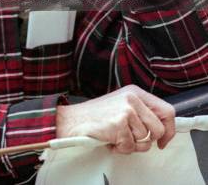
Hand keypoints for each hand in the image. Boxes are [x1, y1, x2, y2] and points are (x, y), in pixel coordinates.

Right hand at [56, 85, 175, 153]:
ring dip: (131, 145)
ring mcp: (127, 110)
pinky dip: (120, 148)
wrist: (73, 120)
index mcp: (136, 92)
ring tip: (117, 137)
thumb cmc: (97, 116)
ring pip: (145, 141)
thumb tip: (161, 131)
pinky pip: (130, 146)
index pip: (167, 111)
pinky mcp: (119, 123)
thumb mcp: (122, 106)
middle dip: (147, 141)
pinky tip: (110, 140)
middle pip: (159, 129)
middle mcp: (133, 98)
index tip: (162, 141)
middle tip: (132, 140)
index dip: (169, 129)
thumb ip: (141, 113)